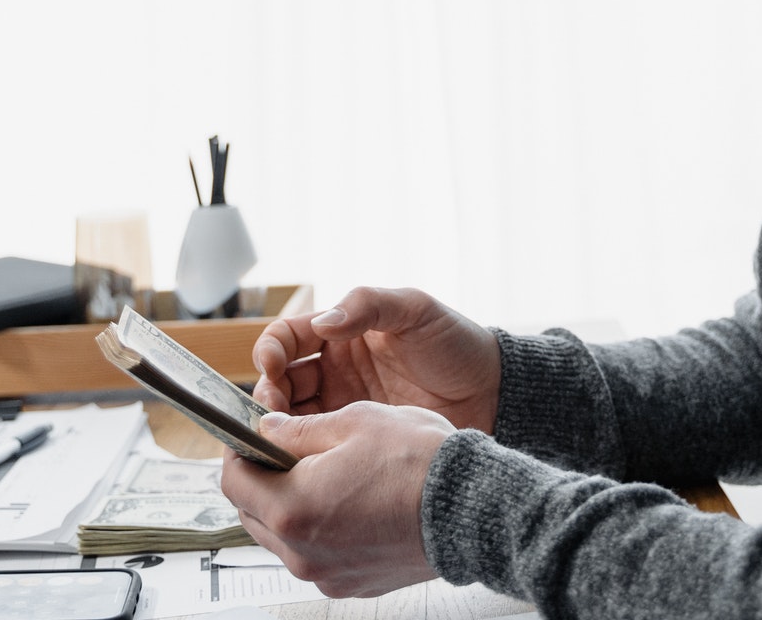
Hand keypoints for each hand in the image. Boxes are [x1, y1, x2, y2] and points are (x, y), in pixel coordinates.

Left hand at [220, 402, 453, 596]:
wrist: (473, 508)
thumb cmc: (420, 464)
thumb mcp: (353, 422)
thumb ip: (296, 429)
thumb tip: (267, 430)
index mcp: (292, 507)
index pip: (233, 480)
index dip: (240, 450)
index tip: (253, 435)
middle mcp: (301, 551)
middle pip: (253, 512)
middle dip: (263, 478)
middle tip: (288, 450)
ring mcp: (326, 573)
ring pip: (282, 536)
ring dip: (290, 505)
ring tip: (326, 475)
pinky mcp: (350, 584)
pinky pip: (315, 554)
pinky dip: (320, 529)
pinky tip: (349, 502)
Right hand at [251, 287, 500, 432]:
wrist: (494, 394)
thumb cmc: (456, 344)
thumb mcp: (416, 310)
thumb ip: (369, 305)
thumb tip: (323, 322)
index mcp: (342, 332)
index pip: (288, 337)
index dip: (271, 349)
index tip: (271, 364)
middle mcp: (335, 370)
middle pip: (280, 381)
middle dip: (267, 394)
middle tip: (272, 413)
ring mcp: (344, 407)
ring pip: (292, 417)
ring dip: (278, 426)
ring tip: (282, 437)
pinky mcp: (357, 440)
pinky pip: (318, 446)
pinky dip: (302, 451)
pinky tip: (302, 457)